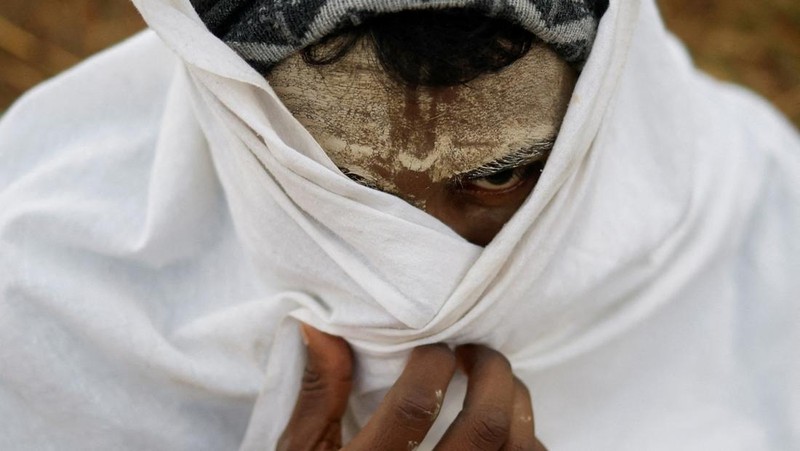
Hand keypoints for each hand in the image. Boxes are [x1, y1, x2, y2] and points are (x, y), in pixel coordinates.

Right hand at [277, 325, 546, 449]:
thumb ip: (319, 396)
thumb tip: (322, 327)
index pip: (416, 406)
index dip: (433, 361)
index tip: (434, 348)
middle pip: (485, 425)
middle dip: (491, 372)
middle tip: (475, 353)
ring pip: (517, 449)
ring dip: (517, 404)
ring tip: (497, 386)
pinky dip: (527, 442)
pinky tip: (507, 429)